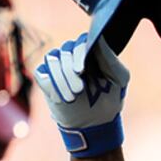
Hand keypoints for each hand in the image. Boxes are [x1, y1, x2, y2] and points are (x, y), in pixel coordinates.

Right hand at [34, 33, 129, 157]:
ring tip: (72, 97)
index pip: (82, 41)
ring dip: (61, 80)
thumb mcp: (119, 78)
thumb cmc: (111, 97)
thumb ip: (110, 58)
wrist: (97, 121)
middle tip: (79, 90)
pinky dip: (50, 85)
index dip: (79, 54)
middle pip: (65, 51)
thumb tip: (99, 38)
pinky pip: (42, 73)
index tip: (81, 70)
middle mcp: (73, 53)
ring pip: (51, 60)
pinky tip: (60, 98)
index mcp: (92, 51)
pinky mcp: (46, 77)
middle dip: (70, 72)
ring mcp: (58, 64)